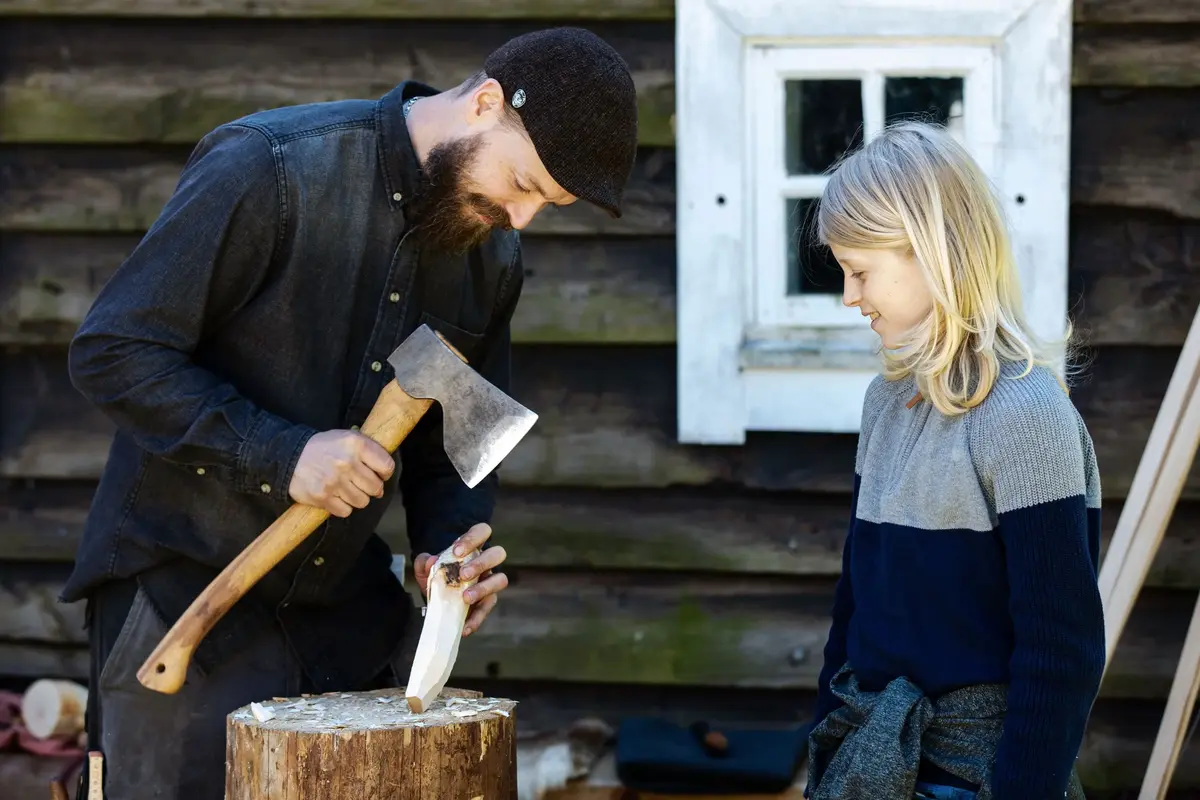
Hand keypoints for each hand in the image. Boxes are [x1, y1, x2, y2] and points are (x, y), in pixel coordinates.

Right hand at [288, 429, 394, 516]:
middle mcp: (347, 463)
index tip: (379, 474)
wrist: (289, 457)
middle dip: (371, 488)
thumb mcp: (346, 437)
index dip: (385, 473)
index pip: (387, 466)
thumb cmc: (323, 448)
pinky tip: (335, 496)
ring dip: (357, 498)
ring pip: (362, 501)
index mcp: (356, 444)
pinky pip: (345, 511)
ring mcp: (335, 482)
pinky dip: (342, 507)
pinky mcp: (323, 498)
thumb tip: (385, 476)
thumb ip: (368, 450)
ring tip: (346, 489)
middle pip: (376, 487)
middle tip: (360, 483)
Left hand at [413, 522, 507, 636]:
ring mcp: (489, 582)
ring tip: (465, 598)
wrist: (437, 598)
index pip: (482, 531)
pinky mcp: (487, 602)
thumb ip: (423, 562)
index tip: (457, 551)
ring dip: (484, 588)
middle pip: (498, 553)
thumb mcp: (424, 569)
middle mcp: (486, 562)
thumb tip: (430, 561)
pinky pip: (488, 608)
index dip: (473, 538)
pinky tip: (464, 626)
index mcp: (472, 547)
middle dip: (482, 563)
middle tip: (463, 575)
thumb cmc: (437, 576)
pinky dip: (476, 618)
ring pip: (501, 580)